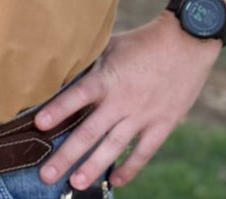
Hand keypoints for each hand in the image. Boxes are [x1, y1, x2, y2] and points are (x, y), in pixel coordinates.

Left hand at [34, 15, 220, 187]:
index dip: (58, 109)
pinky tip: (114, 180)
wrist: (186, 42)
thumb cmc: (143, 41)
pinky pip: (142, 153)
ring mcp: (142, 116)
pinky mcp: (161, 125)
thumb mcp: (112, 45)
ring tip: (76, 184)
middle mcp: (122, 100)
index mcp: (108, 77)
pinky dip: (128, 168)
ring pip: (113, 147)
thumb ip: (91, 62)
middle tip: (46, 175)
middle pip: (90, 131)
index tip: (39, 124)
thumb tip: (64, 69)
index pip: (78, 95)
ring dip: (93, 167)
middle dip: (67, 155)